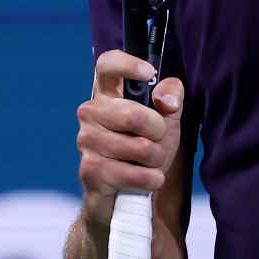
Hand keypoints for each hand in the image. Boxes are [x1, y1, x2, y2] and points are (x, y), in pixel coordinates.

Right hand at [75, 51, 184, 226]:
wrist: (127, 195)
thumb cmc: (145, 149)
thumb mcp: (166, 121)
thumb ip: (171, 99)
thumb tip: (165, 100)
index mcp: (107, 94)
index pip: (107, 64)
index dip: (127, 64)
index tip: (149, 73)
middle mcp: (91, 113)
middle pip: (133, 114)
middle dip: (158, 132)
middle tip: (158, 141)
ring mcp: (86, 141)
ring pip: (140, 147)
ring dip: (156, 160)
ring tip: (149, 163)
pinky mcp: (90, 170)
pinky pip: (135, 174)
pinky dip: (151, 179)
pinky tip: (146, 179)